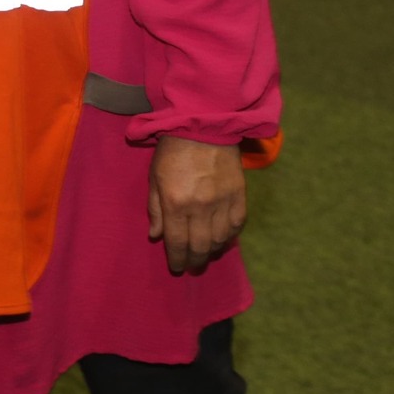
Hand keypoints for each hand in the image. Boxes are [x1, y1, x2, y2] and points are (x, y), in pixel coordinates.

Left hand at [147, 136, 246, 273]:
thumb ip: (155, 209)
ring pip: (220, 240)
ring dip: (212, 251)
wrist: (204, 126)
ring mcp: (223, 202)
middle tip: (192, 267)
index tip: (177, 267)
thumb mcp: (154, 177)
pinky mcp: (239, 195)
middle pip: (200, 246)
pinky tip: (222, 239)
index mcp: (176, 203)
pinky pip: (237, 225)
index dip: (177, 259)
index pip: (177, 242)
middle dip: (195, 261)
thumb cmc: (172, 150)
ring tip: (206, 254)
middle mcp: (201, 207)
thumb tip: (156, 236)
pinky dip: (229, 236)